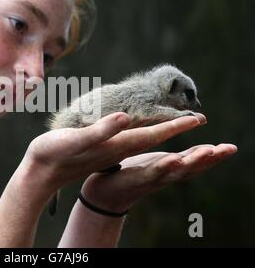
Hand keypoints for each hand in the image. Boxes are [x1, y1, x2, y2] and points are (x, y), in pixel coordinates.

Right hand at [20, 112, 207, 199]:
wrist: (41, 172)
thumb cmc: (54, 154)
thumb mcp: (75, 140)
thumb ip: (100, 130)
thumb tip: (126, 117)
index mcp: (115, 145)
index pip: (152, 134)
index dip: (175, 126)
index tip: (196, 118)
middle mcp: (117, 149)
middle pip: (153, 137)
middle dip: (175, 128)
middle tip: (197, 119)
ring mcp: (110, 150)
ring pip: (143, 139)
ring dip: (163, 131)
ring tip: (177, 123)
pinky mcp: (102, 149)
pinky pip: (130, 139)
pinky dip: (143, 132)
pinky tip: (141, 128)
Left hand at [81, 143, 237, 213]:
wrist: (105, 193)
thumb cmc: (131, 175)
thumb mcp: (153, 162)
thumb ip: (170, 155)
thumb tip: (185, 142)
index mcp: (168, 168)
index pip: (194, 161)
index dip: (213, 156)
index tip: (231, 148)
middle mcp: (164, 175)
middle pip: (191, 168)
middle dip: (211, 159)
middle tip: (229, 149)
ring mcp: (151, 178)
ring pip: (175, 171)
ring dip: (192, 162)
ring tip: (208, 151)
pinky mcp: (135, 179)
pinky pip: (151, 173)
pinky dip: (164, 167)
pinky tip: (174, 158)